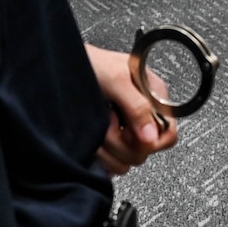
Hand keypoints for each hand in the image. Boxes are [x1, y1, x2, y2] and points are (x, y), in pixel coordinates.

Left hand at [86, 44, 177, 175]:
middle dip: (122, 141)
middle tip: (108, 120)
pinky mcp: (110, 142)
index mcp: (154, 97)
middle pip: (145, 151)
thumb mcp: (115, 79)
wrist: (60, 68)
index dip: (149, 140)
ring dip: (107, 147)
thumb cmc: (89, 63)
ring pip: (126, 160)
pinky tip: (92, 136)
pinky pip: (111, 163)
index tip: (130, 133)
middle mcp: (143, 115)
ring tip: (98, 124)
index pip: (167, 134)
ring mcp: (126, 130)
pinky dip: (99, 155)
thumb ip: (137, 106)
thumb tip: (152, 137)